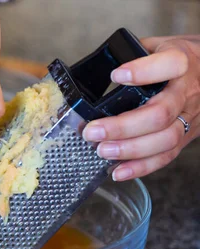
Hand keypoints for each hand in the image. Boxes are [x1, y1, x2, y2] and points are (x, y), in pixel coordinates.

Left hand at [82, 35, 199, 180]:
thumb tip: (95, 69)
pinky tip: (117, 171)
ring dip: (129, 149)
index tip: (117, 75)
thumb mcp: (159, 44)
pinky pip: (166, 156)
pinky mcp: (187, 136)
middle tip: (92, 131)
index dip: (144, 71)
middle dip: (122, 126)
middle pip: (160, 113)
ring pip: (164, 139)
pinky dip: (141, 167)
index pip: (170, 64)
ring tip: (101, 150)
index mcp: (182, 61)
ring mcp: (189, 117)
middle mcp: (187, 91)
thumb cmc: (176, 58)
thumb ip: (132, 54)